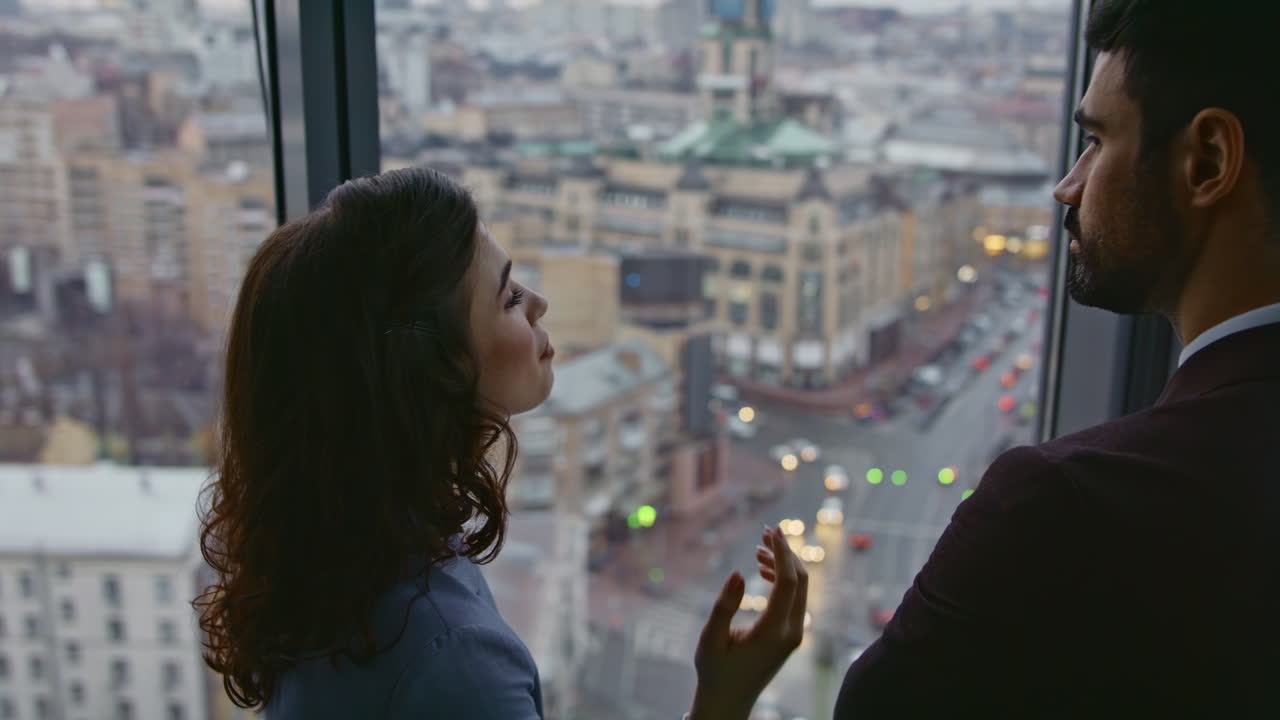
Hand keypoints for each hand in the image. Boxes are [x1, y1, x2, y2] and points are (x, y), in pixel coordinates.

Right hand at [689, 526, 807, 719]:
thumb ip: (724, 606)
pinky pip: (794, 598)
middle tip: (766, 531)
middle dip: (785, 552)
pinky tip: (762, 569)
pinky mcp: (791, 634)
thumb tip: (737, 573)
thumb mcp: (711, 639)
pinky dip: (782, 579)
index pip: (787, 582)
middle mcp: (791, 632)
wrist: (729, 701)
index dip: (782, 552)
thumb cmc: (715, 671)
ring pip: (799, 588)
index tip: (772, 530)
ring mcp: (794, 634)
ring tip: (759, 548)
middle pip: (800, 580)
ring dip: (783, 564)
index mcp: (773, 632)